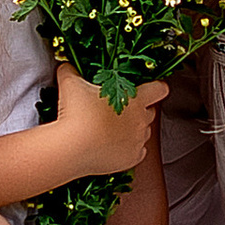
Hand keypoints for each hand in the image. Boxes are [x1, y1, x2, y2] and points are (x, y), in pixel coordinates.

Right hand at [52, 67, 169, 178]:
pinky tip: (115, 146)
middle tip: (121, 109)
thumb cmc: (76, 113)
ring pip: (144, 133)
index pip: (159, 89)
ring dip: (133, 130)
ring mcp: (138, 141)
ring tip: (114, 129)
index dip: (157, 87)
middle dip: (139, 110)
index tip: (154, 87)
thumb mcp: (71, 83)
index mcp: (135, 99)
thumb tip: (66, 65)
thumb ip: (71, 71)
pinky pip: (137, 152)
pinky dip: (129, 149)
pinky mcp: (131, 159)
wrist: (71, 148)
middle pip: (150, 112)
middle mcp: (141, 120)